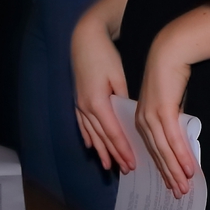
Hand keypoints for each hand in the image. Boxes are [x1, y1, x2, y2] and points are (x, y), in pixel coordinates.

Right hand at [71, 14, 134, 173]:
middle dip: (115, 154)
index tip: (132, 164)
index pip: (113, 133)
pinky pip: (82, 124)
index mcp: (98, 103)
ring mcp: (79, 104)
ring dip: (101, 150)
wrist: (85, 38)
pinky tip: (91, 147)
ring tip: (109, 166)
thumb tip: (130, 116)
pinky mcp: (78, 99)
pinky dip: (88, 137)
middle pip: (102, 137)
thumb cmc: (105, 55)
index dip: (123, 150)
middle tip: (127, 170)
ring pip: (92, 134)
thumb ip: (123, 99)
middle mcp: (86, 107)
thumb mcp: (119, 77)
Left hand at [136, 41, 198, 196]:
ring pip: (164, 151)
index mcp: (141, 119)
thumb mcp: (171, 103)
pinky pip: (172, 140)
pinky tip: (189, 169)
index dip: (162, 168)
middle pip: (156, 155)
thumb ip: (173, 121)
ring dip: (175, 171)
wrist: (170, 52)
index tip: (170, 184)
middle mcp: (142, 120)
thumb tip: (180, 140)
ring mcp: (151, 117)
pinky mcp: (163, 112)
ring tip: (185, 187)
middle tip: (178, 193)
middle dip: (168, 176)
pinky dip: (181, 156)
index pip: (151, 149)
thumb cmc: (172, 76)